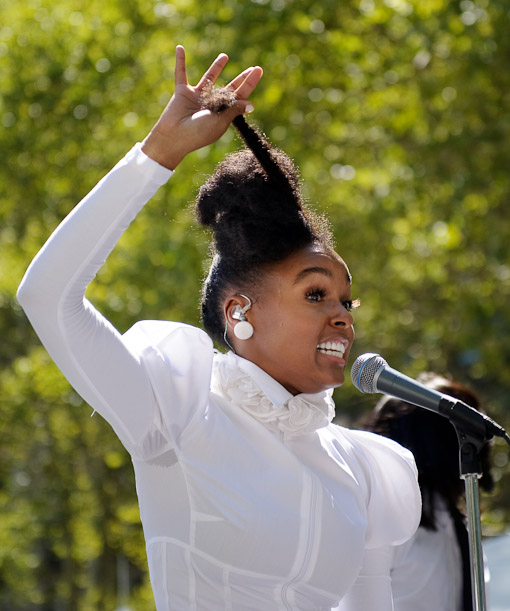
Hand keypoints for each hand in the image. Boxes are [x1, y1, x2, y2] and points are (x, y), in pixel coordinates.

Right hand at [142, 45, 262, 169]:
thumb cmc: (198, 133)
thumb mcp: (220, 122)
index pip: (239, 96)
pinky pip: (181, 73)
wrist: (174, 137)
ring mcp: (197, 97)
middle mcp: (211, 104)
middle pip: (229, 88)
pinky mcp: (183, 92)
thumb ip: (233, 110)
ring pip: (208, 78)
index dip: (249, 84)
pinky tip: (180, 48)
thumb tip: (251, 104)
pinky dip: (180, 61)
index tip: (258, 70)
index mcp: (222, 113)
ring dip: (216, 67)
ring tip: (225, 56)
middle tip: (253, 69)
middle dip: (241, 79)